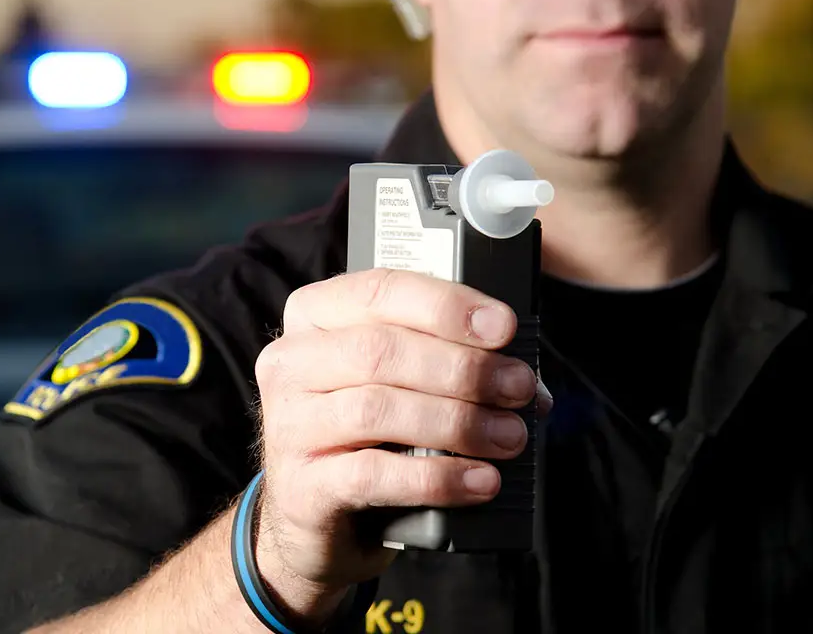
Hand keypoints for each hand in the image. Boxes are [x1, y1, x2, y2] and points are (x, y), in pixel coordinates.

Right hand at [251, 268, 551, 621]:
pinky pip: (372, 475)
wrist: (313, 520)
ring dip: (457, 422)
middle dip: (463, 368)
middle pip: (380, 350)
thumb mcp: (393, 382)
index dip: (446, 306)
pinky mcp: (300, 487)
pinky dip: (437, 478)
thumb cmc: (364, 433)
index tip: (502, 326)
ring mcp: (287, 425)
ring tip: (509, 437)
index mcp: (314, 316)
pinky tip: (479, 480)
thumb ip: (444, 361)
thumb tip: (526, 379)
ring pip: (376, 410)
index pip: (378, 291)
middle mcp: (290, 363)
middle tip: (519, 387)